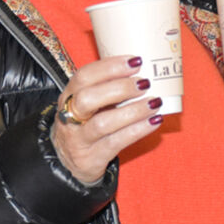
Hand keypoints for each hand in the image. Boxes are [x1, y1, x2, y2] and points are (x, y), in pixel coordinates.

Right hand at [51, 55, 162, 183]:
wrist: (69, 161)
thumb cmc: (85, 124)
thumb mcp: (87, 103)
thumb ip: (106, 88)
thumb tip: (141, 72)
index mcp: (69, 96)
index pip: (84, 76)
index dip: (109, 67)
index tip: (135, 62)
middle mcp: (69, 116)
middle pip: (87, 99)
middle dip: (119, 88)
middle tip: (144, 84)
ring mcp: (79, 139)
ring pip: (102, 123)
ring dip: (133, 111)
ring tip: (154, 102)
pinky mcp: (92, 157)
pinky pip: (117, 142)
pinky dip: (138, 130)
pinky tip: (154, 121)